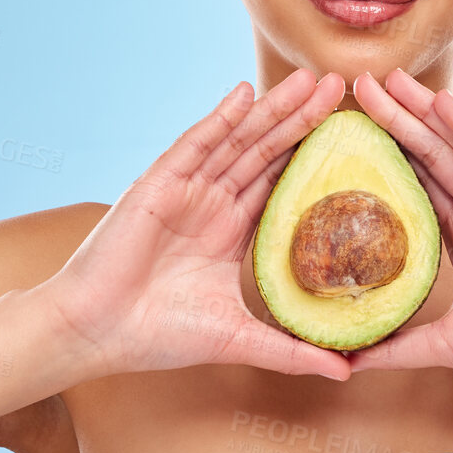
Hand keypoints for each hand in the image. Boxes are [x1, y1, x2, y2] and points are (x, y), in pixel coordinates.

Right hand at [48, 68, 353, 380]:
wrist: (98, 332)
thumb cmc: (159, 336)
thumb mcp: (241, 340)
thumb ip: (293, 351)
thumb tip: (348, 371)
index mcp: (231, 232)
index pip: (282, 184)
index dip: (316, 158)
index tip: (355, 136)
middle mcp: (212, 204)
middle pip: (268, 152)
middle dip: (303, 120)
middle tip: (341, 87)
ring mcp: (187, 191)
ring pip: (240, 141)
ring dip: (274, 110)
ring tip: (310, 81)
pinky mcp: (159, 185)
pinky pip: (195, 145)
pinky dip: (220, 119)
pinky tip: (245, 94)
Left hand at [344, 69, 452, 392]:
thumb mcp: (447, 342)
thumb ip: (398, 346)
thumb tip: (346, 363)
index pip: (415, 187)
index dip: (381, 160)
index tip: (344, 138)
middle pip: (429, 155)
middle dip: (395, 121)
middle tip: (358, 86)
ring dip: (423, 110)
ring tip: (387, 80)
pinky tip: (439, 102)